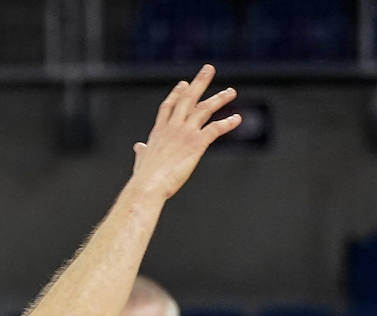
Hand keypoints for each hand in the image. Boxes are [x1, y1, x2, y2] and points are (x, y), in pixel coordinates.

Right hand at [132, 65, 240, 201]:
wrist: (148, 185)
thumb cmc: (144, 179)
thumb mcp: (141, 160)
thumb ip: (142, 152)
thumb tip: (138, 147)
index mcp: (159, 131)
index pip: (168, 106)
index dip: (177, 93)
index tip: (184, 83)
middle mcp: (172, 127)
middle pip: (188, 99)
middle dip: (200, 83)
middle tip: (209, 69)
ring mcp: (184, 133)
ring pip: (204, 109)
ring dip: (219, 99)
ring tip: (231, 92)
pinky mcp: (196, 143)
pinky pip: (215, 129)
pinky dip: (227, 123)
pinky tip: (237, 119)